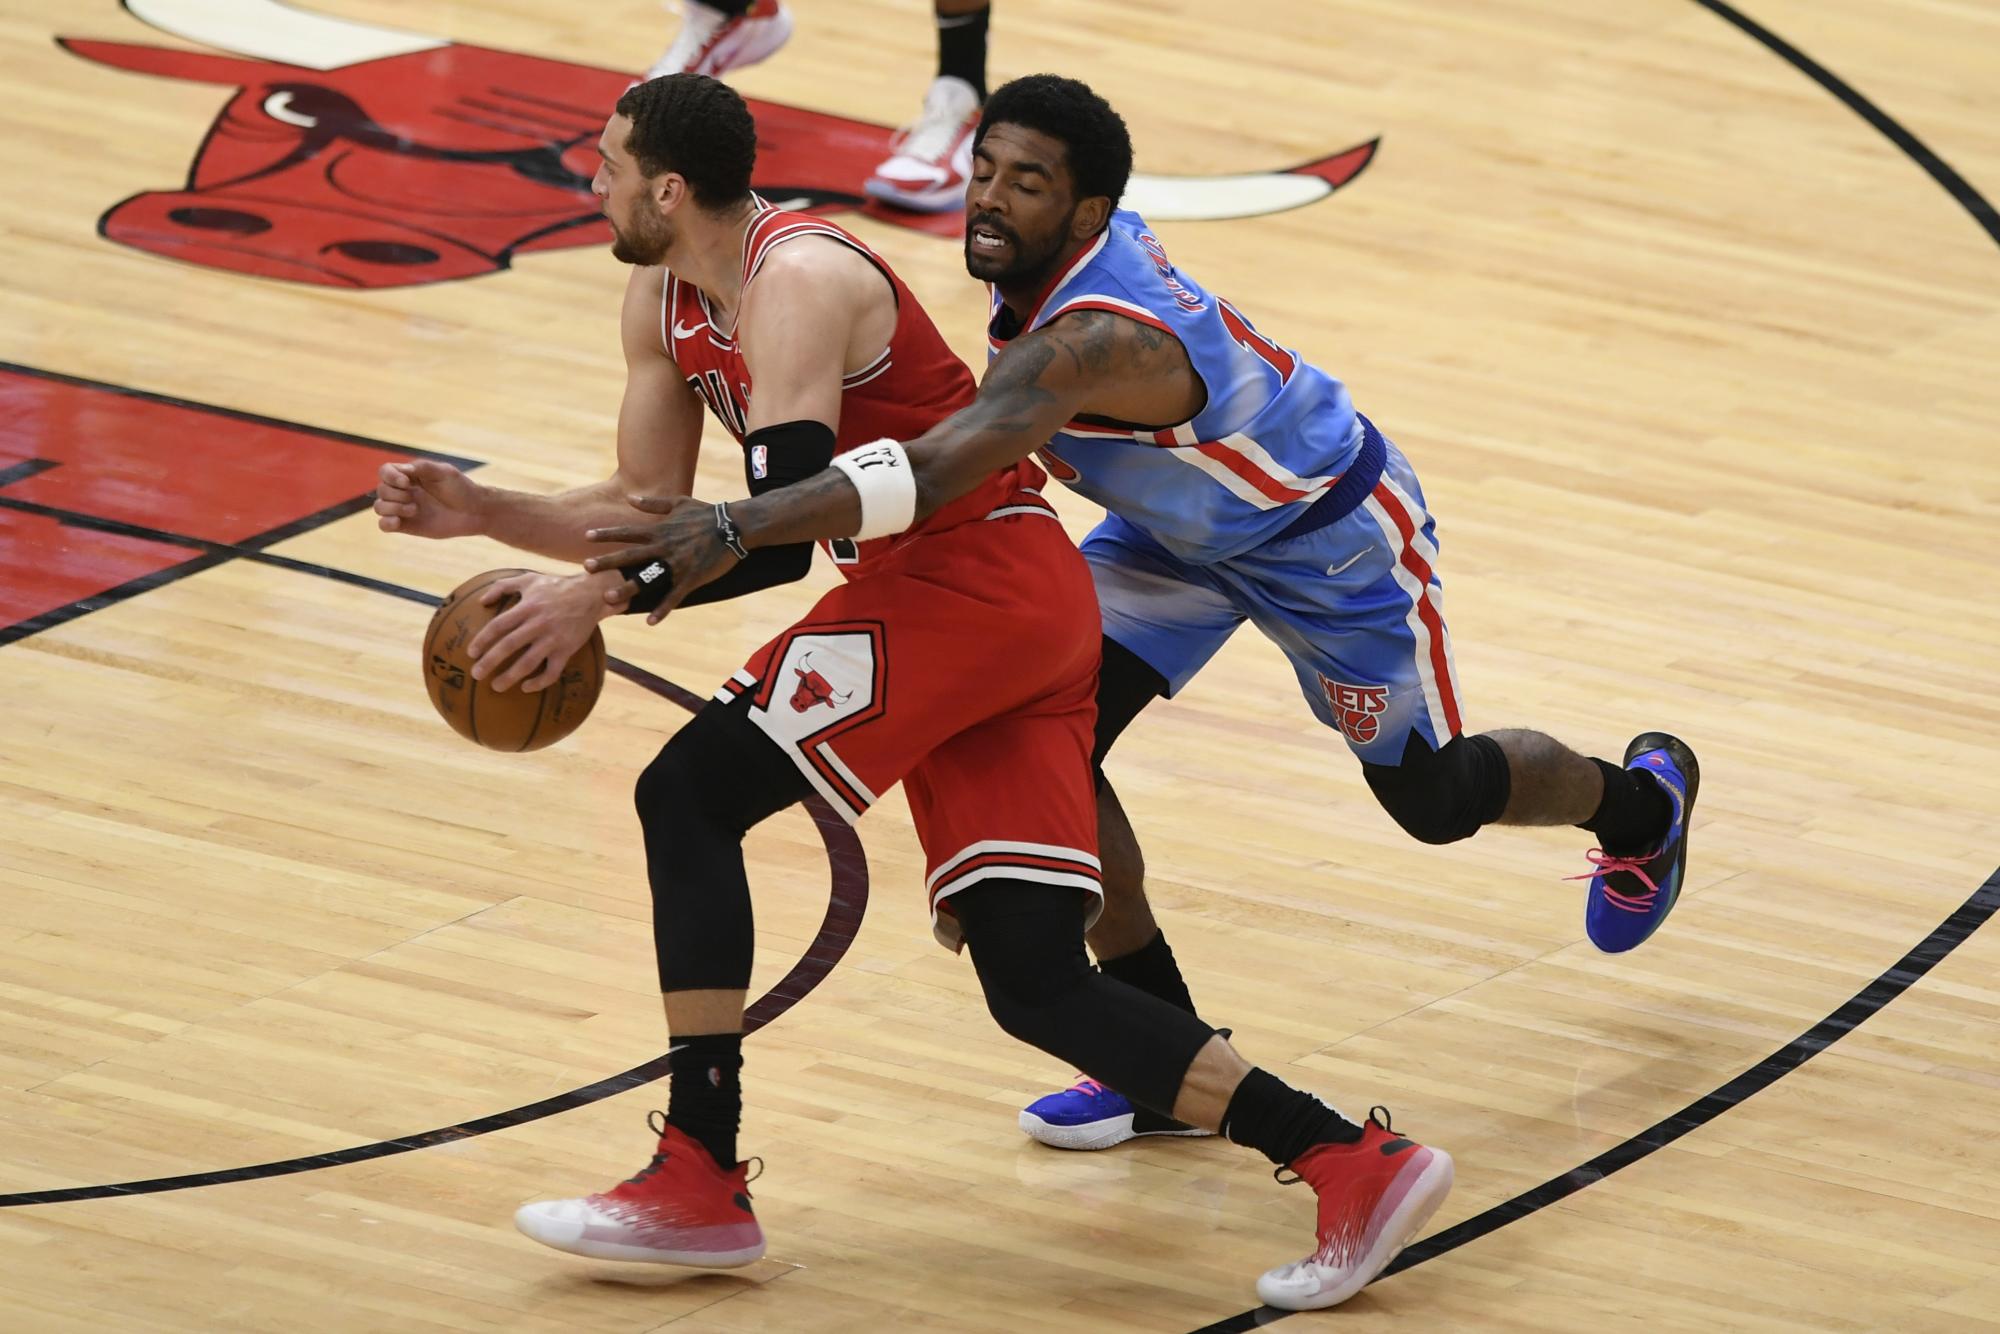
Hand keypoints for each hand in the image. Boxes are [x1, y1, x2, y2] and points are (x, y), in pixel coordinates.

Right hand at [375, 459, 487, 538]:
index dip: (390, 476)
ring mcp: (404, 509)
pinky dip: (386, 523)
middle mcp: (404, 491)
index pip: (385, 471)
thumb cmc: (462, 489)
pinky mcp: (407, 526)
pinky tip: (398, 522)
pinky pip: (384, 525)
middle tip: (414, 499)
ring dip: (392, 508)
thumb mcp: (445, 472)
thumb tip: (401, 470)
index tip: (406, 483)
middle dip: (394, 494)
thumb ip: (423, 468)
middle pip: (381, 489)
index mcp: (410, 475)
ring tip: (414, 510)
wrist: (475, 512)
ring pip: (379, 507)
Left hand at [467, 571, 623, 691]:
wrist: (591, 594)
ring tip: (496, 686)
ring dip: (510, 676)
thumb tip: (481, 601)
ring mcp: (553, 638)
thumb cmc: (556, 586)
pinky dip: (539, 682)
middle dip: (490, 662)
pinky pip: (552, 671)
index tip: (471, 653)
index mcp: (527, 607)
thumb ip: (502, 586)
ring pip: (528, 662)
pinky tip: (526, 687)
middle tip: (476, 674)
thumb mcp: (528, 579)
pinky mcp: (567, 650)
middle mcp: (538, 624)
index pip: (499, 625)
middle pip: (509, 646)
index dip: (483, 640)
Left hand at [583, 496, 740, 624]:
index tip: (586, 536)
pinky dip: (662, 609)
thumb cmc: (706, 513)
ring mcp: (676, 563)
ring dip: (627, 589)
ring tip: (608, 598)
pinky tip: (650, 622)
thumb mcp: (678, 502)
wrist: (733, 526)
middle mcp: (663, 547)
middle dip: (607, 562)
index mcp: (659, 531)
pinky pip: (673, 596)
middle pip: (630, 555)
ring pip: (647, 578)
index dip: (607, 534)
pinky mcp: (691, 577)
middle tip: (586, 568)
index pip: (627, 532)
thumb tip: (630, 497)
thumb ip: (652, 503)